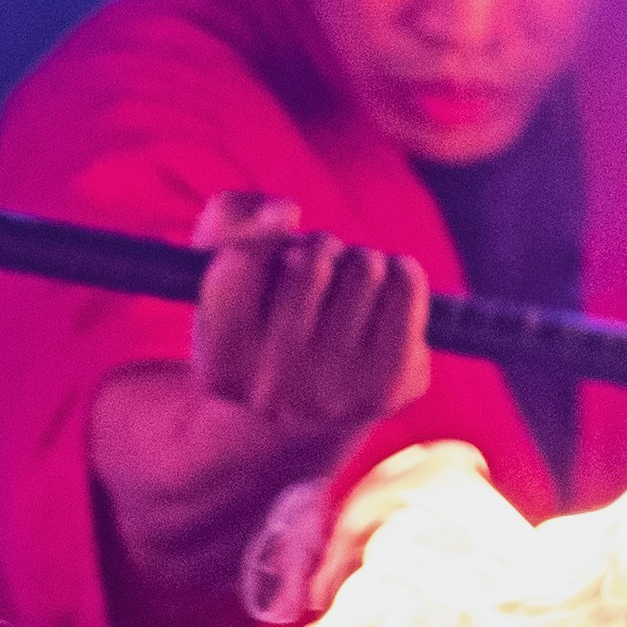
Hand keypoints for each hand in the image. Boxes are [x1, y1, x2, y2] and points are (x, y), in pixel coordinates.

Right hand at [186, 190, 432, 443]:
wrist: (308, 413)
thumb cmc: (263, 323)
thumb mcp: (224, 272)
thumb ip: (230, 219)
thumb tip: (281, 213)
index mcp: (220, 363)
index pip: (241, 259)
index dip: (265, 236)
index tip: (276, 243)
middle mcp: (274, 386)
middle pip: (312, 258)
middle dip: (319, 249)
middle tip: (316, 275)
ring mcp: (335, 389)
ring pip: (363, 266)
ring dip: (359, 262)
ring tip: (348, 290)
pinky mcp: (389, 383)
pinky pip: (406, 286)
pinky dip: (400, 273)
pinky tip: (386, 292)